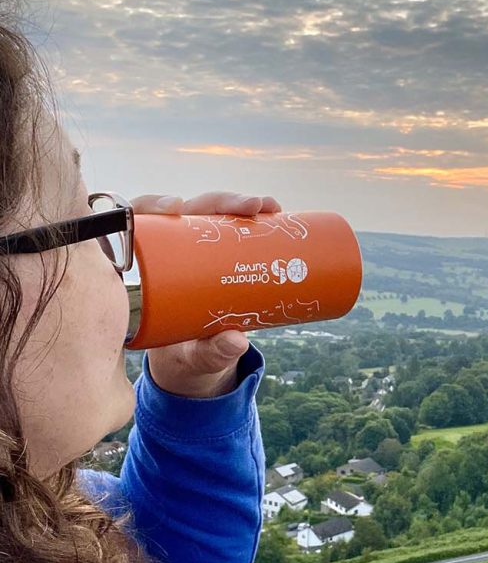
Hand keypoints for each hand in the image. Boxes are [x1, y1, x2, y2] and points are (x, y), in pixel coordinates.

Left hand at [131, 191, 281, 397]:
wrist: (192, 361)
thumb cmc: (181, 354)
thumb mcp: (193, 355)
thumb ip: (211, 352)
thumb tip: (237, 341)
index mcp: (144, 270)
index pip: (139, 223)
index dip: (154, 205)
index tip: (175, 207)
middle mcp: (168, 251)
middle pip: (186, 211)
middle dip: (218, 202)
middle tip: (251, 207)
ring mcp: (194, 250)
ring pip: (211, 214)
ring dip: (240, 204)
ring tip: (271, 207)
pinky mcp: (216, 254)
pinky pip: (231, 227)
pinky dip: (252, 216)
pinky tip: (273, 211)